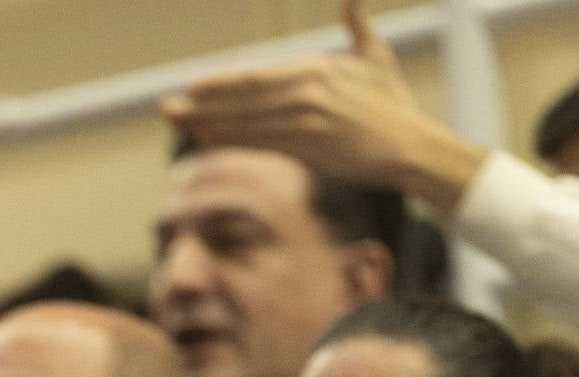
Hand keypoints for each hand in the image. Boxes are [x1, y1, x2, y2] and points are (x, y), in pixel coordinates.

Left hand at [161, 0, 452, 196]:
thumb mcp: (376, 55)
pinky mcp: (308, 151)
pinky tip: (208, 143)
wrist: (411, 147)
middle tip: (167, 109)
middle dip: (202, 106)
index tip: (193, 88)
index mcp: (316, 71)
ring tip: (178, 125)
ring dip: (207, 126)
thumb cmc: (393, 104)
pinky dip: (232, 144)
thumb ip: (357, 22)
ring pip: (246, 125)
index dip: (222, 84)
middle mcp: (306, 94)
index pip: (257, 78)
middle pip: (243, 101)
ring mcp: (305, 124)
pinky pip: (261, 147)